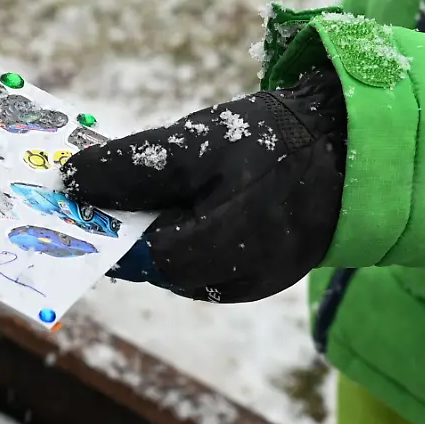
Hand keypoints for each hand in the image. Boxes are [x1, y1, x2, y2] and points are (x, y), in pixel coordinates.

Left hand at [62, 67, 346, 302]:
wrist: (352, 148)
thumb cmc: (278, 140)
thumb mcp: (201, 140)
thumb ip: (134, 167)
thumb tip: (72, 182)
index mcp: (218, 247)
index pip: (135, 256)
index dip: (104, 227)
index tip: (82, 198)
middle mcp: (233, 280)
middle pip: (157, 263)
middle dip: (135, 225)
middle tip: (125, 184)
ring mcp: (251, 284)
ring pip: (181, 263)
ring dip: (166, 227)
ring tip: (180, 184)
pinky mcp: (263, 277)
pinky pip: (209, 262)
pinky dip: (197, 232)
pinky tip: (207, 199)